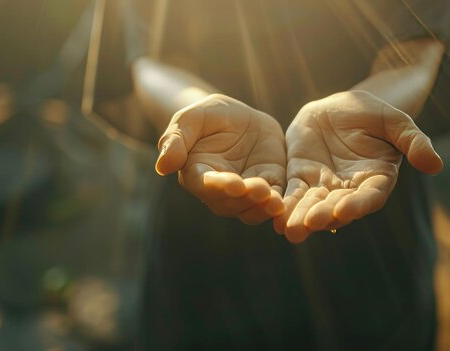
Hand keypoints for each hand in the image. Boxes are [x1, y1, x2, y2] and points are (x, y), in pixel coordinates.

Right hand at [155, 94, 285, 223]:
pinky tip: (287, 201)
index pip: (205, 185)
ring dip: (263, 207)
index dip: (219, 186)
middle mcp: (220, 190)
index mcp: (197, 174)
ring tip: (275, 200)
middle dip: (246, 198)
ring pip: (251, 209)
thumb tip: (162, 167)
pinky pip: (274, 200)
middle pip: (230, 202)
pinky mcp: (269, 185)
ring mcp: (245, 192)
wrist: (239, 115)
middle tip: (261, 190)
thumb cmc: (208, 116)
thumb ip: (176, 139)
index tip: (234, 184)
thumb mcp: (191, 119)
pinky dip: (280, 204)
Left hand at [274, 91, 442, 242]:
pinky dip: (284, 204)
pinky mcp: (301, 177)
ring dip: (301, 217)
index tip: (344, 210)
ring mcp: (324, 186)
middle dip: (324, 215)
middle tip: (310, 224)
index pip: (369, 197)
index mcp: (376, 179)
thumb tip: (436, 165)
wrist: (340, 106)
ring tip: (289, 229)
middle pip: (337, 207)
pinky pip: (292, 193)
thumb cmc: (372, 113)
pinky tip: (274, 216)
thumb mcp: (395, 121)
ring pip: (312, 205)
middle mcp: (350, 190)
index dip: (358, 204)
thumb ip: (414, 141)